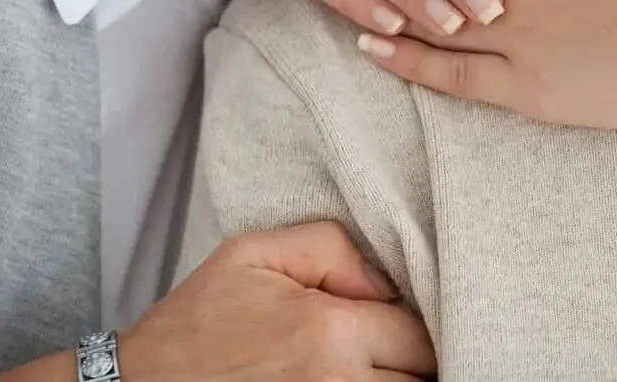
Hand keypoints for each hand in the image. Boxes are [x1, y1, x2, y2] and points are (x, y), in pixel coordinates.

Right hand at [120, 223, 432, 380]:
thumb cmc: (197, 323)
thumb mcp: (255, 254)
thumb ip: (332, 247)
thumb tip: (383, 282)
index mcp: (328, 334)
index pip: (418, 335)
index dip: (410, 324)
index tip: (388, 318)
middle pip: (419, 377)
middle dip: (408, 359)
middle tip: (383, 344)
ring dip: (393, 381)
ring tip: (370, 365)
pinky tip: (353, 380)